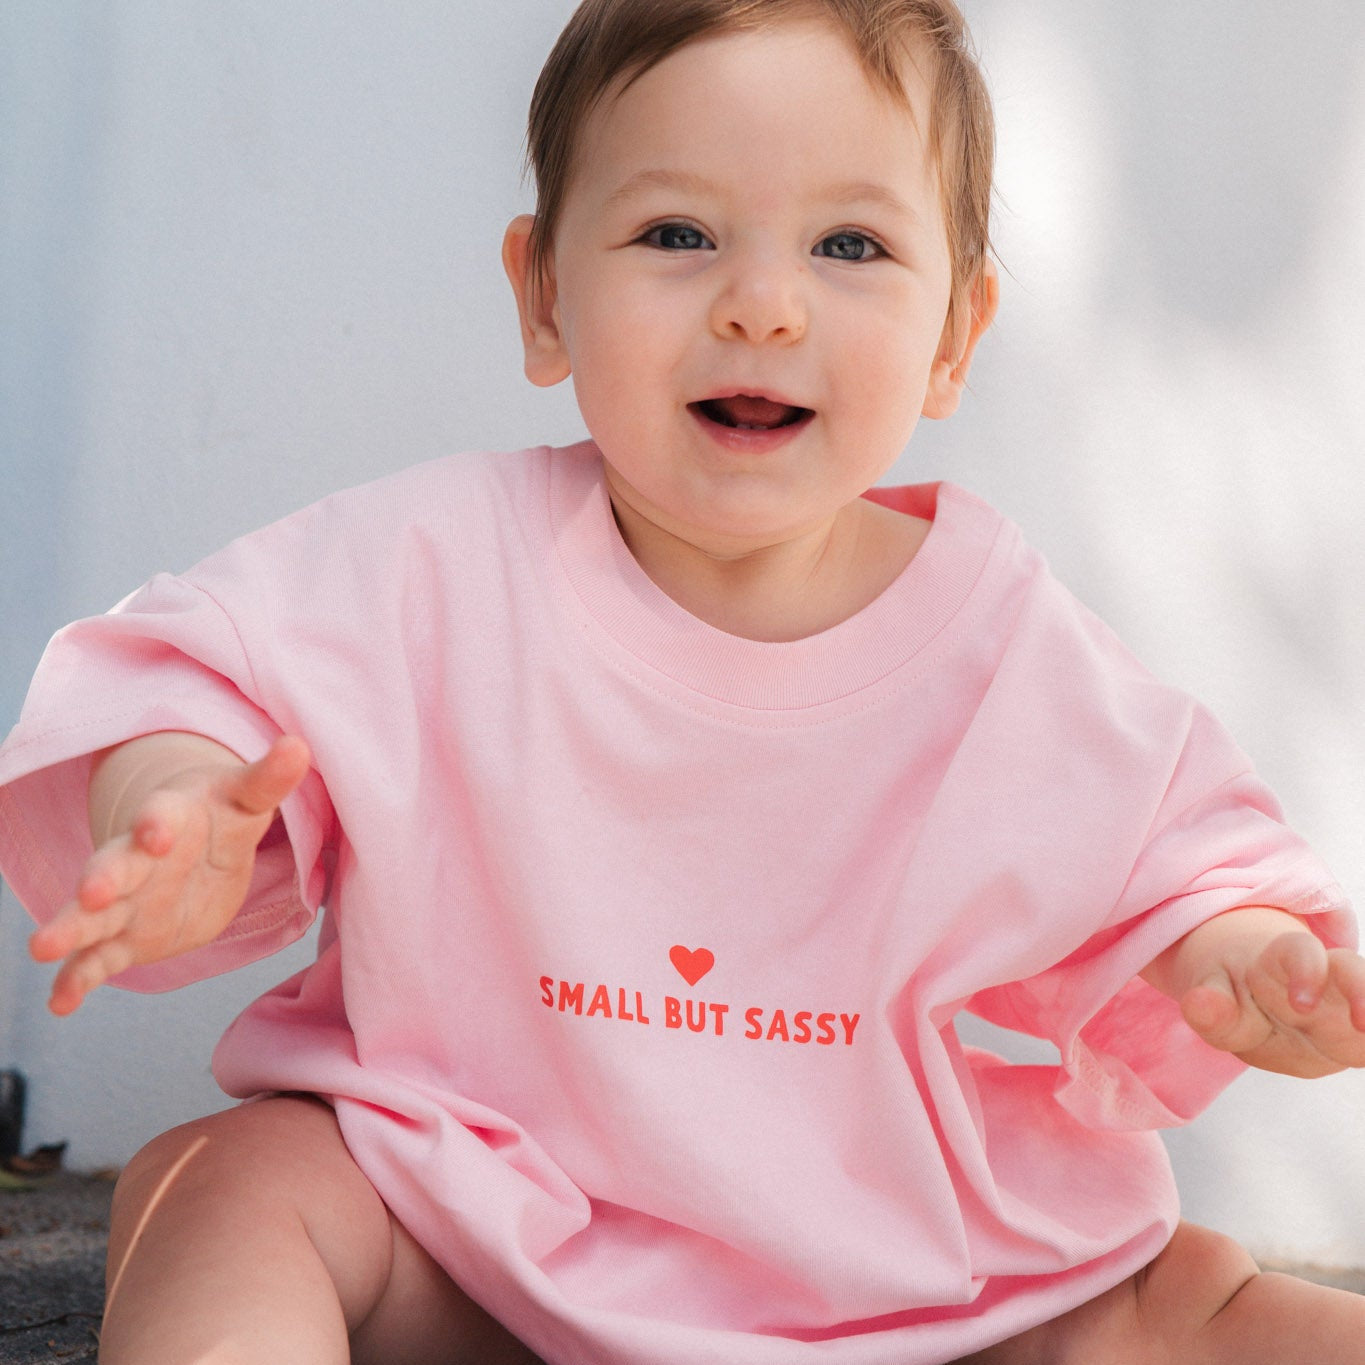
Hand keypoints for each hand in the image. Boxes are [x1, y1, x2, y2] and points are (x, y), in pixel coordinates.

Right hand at [29, 735, 310, 1015]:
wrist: (194, 845)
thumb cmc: (222, 816)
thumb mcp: (247, 799)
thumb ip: (270, 779)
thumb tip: (299, 746)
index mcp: (169, 818)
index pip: (160, 816)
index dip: (158, 823)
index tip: (158, 834)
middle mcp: (137, 860)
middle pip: (114, 866)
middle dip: (101, 878)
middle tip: (90, 892)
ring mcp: (126, 902)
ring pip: (91, 916)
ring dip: (69, 929)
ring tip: (42, 946)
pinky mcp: (126, 938)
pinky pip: (96, 960)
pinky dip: (77, 980)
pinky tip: (59, 1004)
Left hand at [1178, 924, 1364, 1076]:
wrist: (1256, 995)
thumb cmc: (1235, 991)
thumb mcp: (1215, 995)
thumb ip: (1212, 1009)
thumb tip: (1196, 1006)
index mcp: (1283, 959)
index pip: (1302, 953)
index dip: (1307, 972)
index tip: (1301, 1005)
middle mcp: (1326, 979)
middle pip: (1355, 972)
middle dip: (1363, 992)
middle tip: (1362, 1024)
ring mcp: (1347, 1009)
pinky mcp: (1356, 1039)